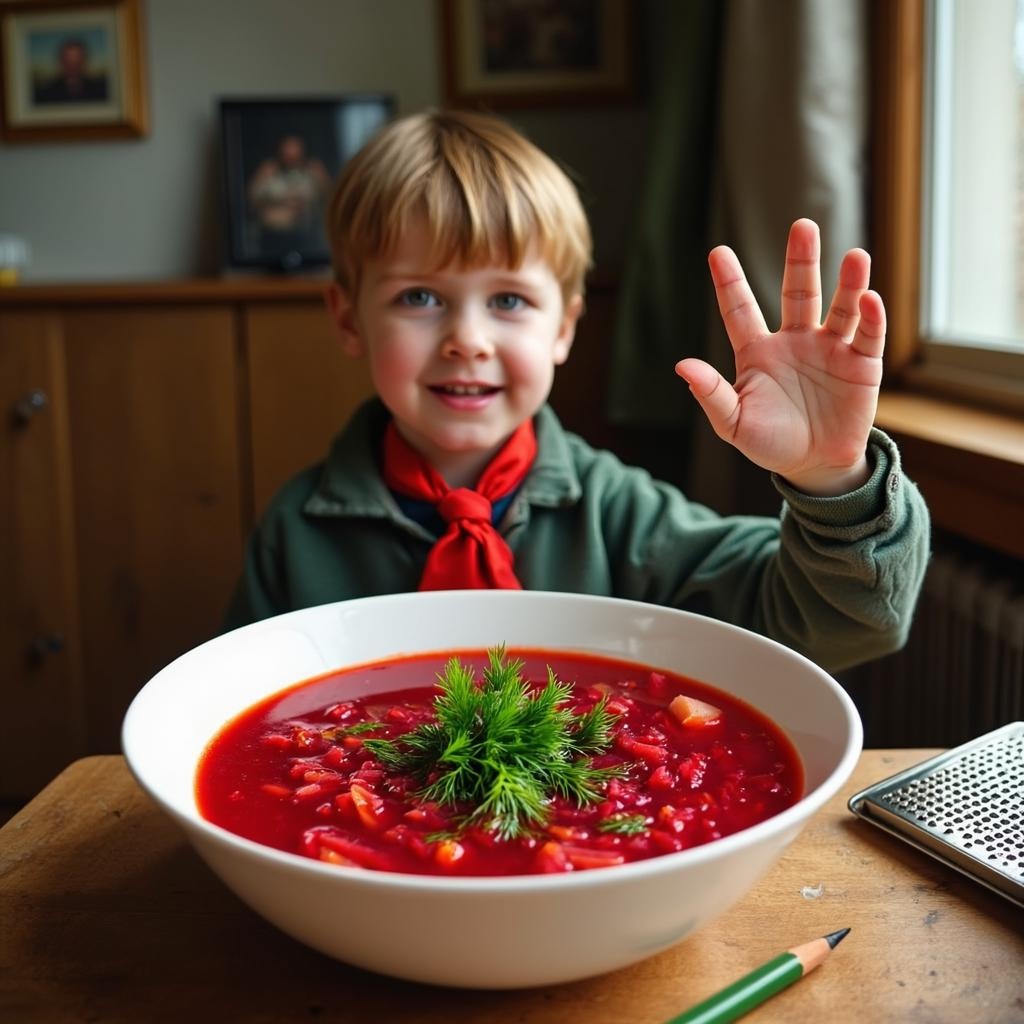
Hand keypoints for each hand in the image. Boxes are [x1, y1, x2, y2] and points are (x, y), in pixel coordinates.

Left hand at [675, 218, 883, 495]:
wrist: (813, 466)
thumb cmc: (769, 442)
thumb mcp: (733, 423)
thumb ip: (711, 394)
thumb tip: (682, 366)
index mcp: (758, 351)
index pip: (741, 310)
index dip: (730, 283)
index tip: (717, 253)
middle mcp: (795, 341)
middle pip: (798, 292)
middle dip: (802, 260)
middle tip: (803, 227)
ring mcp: (830, 349)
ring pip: (839, 307)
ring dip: (848, 282)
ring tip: (854, 256)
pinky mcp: (861, 365)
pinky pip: (867, 336)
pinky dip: (871, 318)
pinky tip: (869, 298)